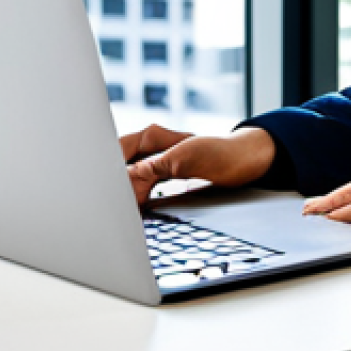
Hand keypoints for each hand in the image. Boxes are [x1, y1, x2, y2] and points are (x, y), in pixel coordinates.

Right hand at [119, 124, 275, 205]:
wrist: (246, 161)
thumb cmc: (221, 151)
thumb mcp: (184, 158)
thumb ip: (152, 168)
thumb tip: (126, 181)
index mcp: (152, 136)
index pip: (116, 151)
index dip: (105, 170)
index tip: (103, 192)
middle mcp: (152, 148)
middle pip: (118, 166)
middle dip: (111, 185)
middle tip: (105, 208)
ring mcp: (158, 163)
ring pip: (129, 180)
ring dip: (123, 195)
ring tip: (116, 214)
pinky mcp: (166, 178)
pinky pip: (142, 189)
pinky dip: (135, 201)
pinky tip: (134, 213)